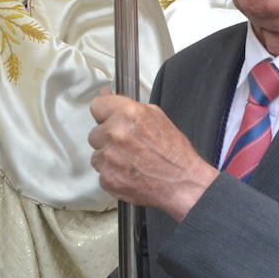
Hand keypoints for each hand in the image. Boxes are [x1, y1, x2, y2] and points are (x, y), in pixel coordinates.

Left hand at [88, 90, 213, 220]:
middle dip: (108, 138)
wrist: (183, 183)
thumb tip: (106, 94)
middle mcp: (116, 134)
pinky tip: (130, 172)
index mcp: (128, 114)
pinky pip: (101, 172)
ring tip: (131, 160)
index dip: (103, 113)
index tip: (106, 118)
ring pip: (97, 154)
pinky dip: (112, 174)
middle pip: (94, 133)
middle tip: (128, 145)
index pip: (97, 106)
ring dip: (109, 157)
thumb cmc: (174, 152)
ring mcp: (110, 158)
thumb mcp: (156, 116)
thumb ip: (126, 105)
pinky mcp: (108, 178)